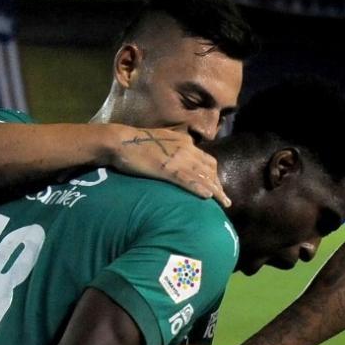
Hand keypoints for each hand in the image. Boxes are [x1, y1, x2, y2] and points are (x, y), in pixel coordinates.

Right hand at [109, 127, 230, 206]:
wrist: (120, 141)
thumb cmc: (135, 143)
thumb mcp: (161, 141)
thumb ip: (173, 148)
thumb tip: (179, 158)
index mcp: (185, 142)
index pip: (206, 159)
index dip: (214, 174)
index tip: (217, 186)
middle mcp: (186, 148)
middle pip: (210, 169)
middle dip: (218, 185)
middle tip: (224, 199)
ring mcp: (178, 159)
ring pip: (203, 176)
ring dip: (216, 190)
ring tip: (224, 203)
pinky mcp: (168, 169)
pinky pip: (188, 180)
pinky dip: (199, 188)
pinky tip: (208, 197)